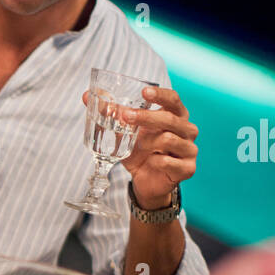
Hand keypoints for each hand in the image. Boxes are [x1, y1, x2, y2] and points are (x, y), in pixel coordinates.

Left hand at [84, 85, 197, 209]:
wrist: (145, 182)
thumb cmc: (139, 152)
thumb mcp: (124, 132)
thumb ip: (110, 114)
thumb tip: (85, 95)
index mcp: (176, 116)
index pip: (173, 100)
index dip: (160, 95)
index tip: (144, 93)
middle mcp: (187, 130)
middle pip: (170, 119)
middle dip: (146, 117)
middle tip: (125, 116)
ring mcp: (189, 149)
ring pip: (170, 139)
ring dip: (148, 142)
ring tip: (140, 146)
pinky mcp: (188, 168)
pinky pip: (170, 162)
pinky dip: (156, 161)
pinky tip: (151, 162)